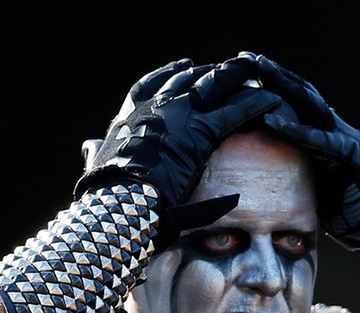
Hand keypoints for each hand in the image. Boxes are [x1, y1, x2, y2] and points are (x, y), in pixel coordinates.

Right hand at [74, 53, 283, 245]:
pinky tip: (271, 100)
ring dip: (239, 78)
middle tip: (232, 68)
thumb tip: (88, 148)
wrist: (122, 199)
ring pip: (217, 84)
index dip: (172, 72)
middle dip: (212, 72)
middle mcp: (157, 105)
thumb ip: (96, 152)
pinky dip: (256, 103)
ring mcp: (181, 113)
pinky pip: (237, 110)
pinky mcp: (204, 130)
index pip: (154, 82)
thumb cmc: (108, 191)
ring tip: (257, 75)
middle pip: (191, 76)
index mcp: (132, 113)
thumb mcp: (98, 164)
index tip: (185, 66)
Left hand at [254, 54, 359, 262]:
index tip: (251, 71)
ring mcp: (347, 141)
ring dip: (283, 89)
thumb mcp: (321, 187)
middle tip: (248, 57)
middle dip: (276, 76)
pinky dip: (295, 130)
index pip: (302, 104)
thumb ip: (303, 172)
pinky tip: (272, 121)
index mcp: (331, 137)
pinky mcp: (351, 158)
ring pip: (312, 107)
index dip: (278, 86)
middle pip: (304, 96)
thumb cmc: (355, 213)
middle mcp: (340, 132)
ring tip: (258, 72)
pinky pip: (319, 140)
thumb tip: (272, 176)